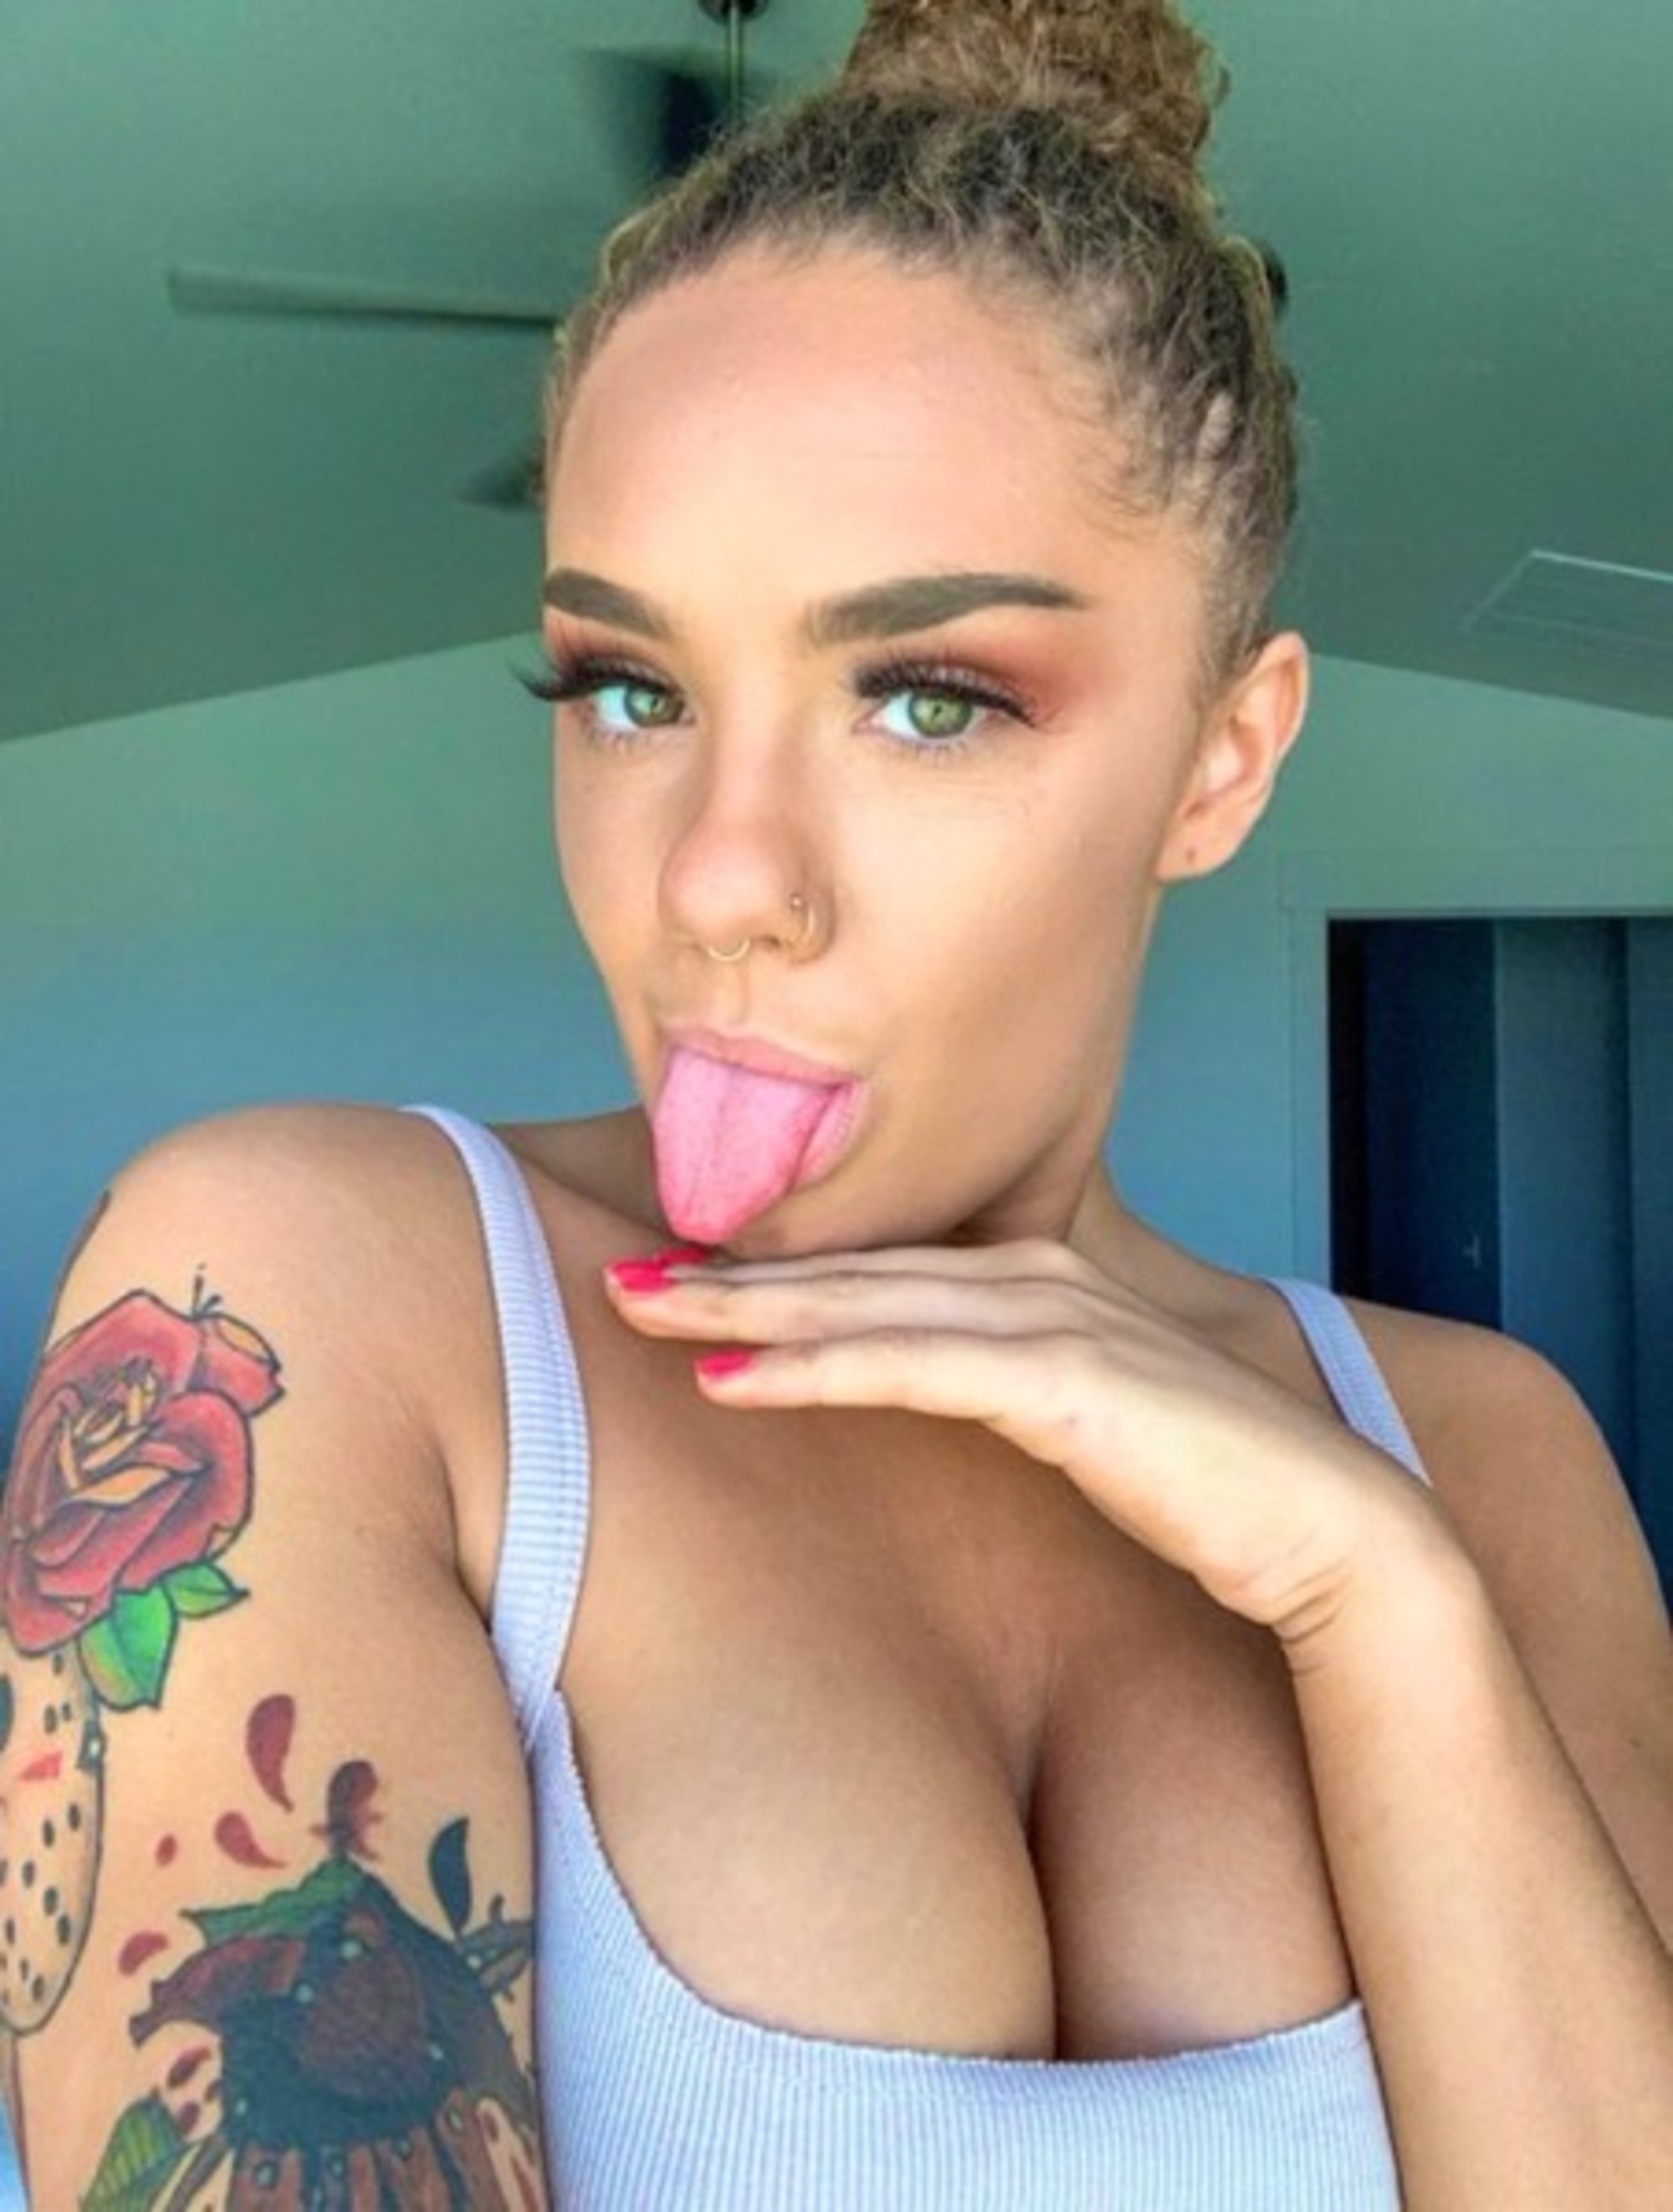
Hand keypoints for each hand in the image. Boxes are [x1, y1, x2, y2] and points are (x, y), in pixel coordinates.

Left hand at [604, 1240, 1448, 1646]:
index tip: (676, 1282)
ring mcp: (1054, 1318)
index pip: (879, 1266)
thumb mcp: (1078, 1419)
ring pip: (866, 1302)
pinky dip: (818, 1365)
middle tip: (617, 1277)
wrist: (1329, 1530)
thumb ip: (1000, 1384)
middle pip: (853, 1267)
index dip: (773, 1270)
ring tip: (641, 1313)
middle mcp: (1038, 1274)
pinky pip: (912, 1367)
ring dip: (746, 1306)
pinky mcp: (1067, 1380)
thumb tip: (913, 1394)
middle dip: (729, 1272)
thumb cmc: (1200, 1483)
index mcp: (1037, 1275)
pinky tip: (735, 1379)